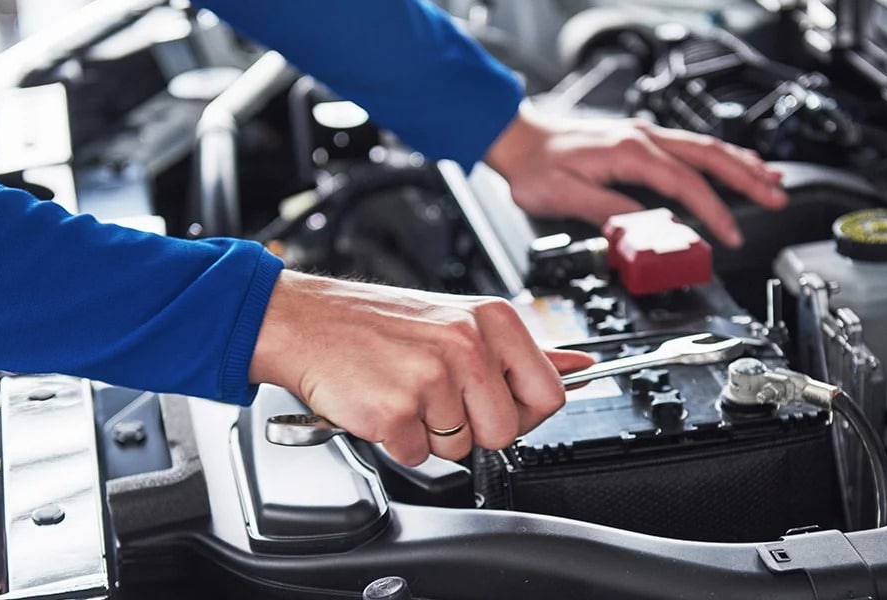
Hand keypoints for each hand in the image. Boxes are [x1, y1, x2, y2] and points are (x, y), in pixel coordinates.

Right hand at [249, 270, 594, 464]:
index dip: (522, 411)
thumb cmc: (379, 325)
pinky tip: (382, 403)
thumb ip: (522, 350)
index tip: (493, 402)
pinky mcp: (396, 411)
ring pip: (460, 447)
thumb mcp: (460, 319)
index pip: (549, 393)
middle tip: (437, 397)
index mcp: (492, 321)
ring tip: (404, 392)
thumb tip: (579, 366)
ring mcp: (432, 378)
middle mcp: (467, 345)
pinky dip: (396, 440)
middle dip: (472, 428)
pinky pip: (416, 455)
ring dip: (430, 433)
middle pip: (506, 432)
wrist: (307, 323)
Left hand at [485, 102, 787, 247]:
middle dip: (748, 178)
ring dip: (741, 164)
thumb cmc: (536, 168)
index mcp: (629, 154)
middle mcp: (642, 139)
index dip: (713, 212)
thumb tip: (644, 232)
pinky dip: (719, 156)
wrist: (518, 140)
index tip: (729, 235)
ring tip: (771, 181)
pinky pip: (691, 145)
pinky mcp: (640, 140)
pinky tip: (734, 163)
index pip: (685, 185)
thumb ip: (608, 214)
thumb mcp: (565, 198)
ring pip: (705, 146)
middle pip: (709, 156)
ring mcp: (644, 135)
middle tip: (776, 198)